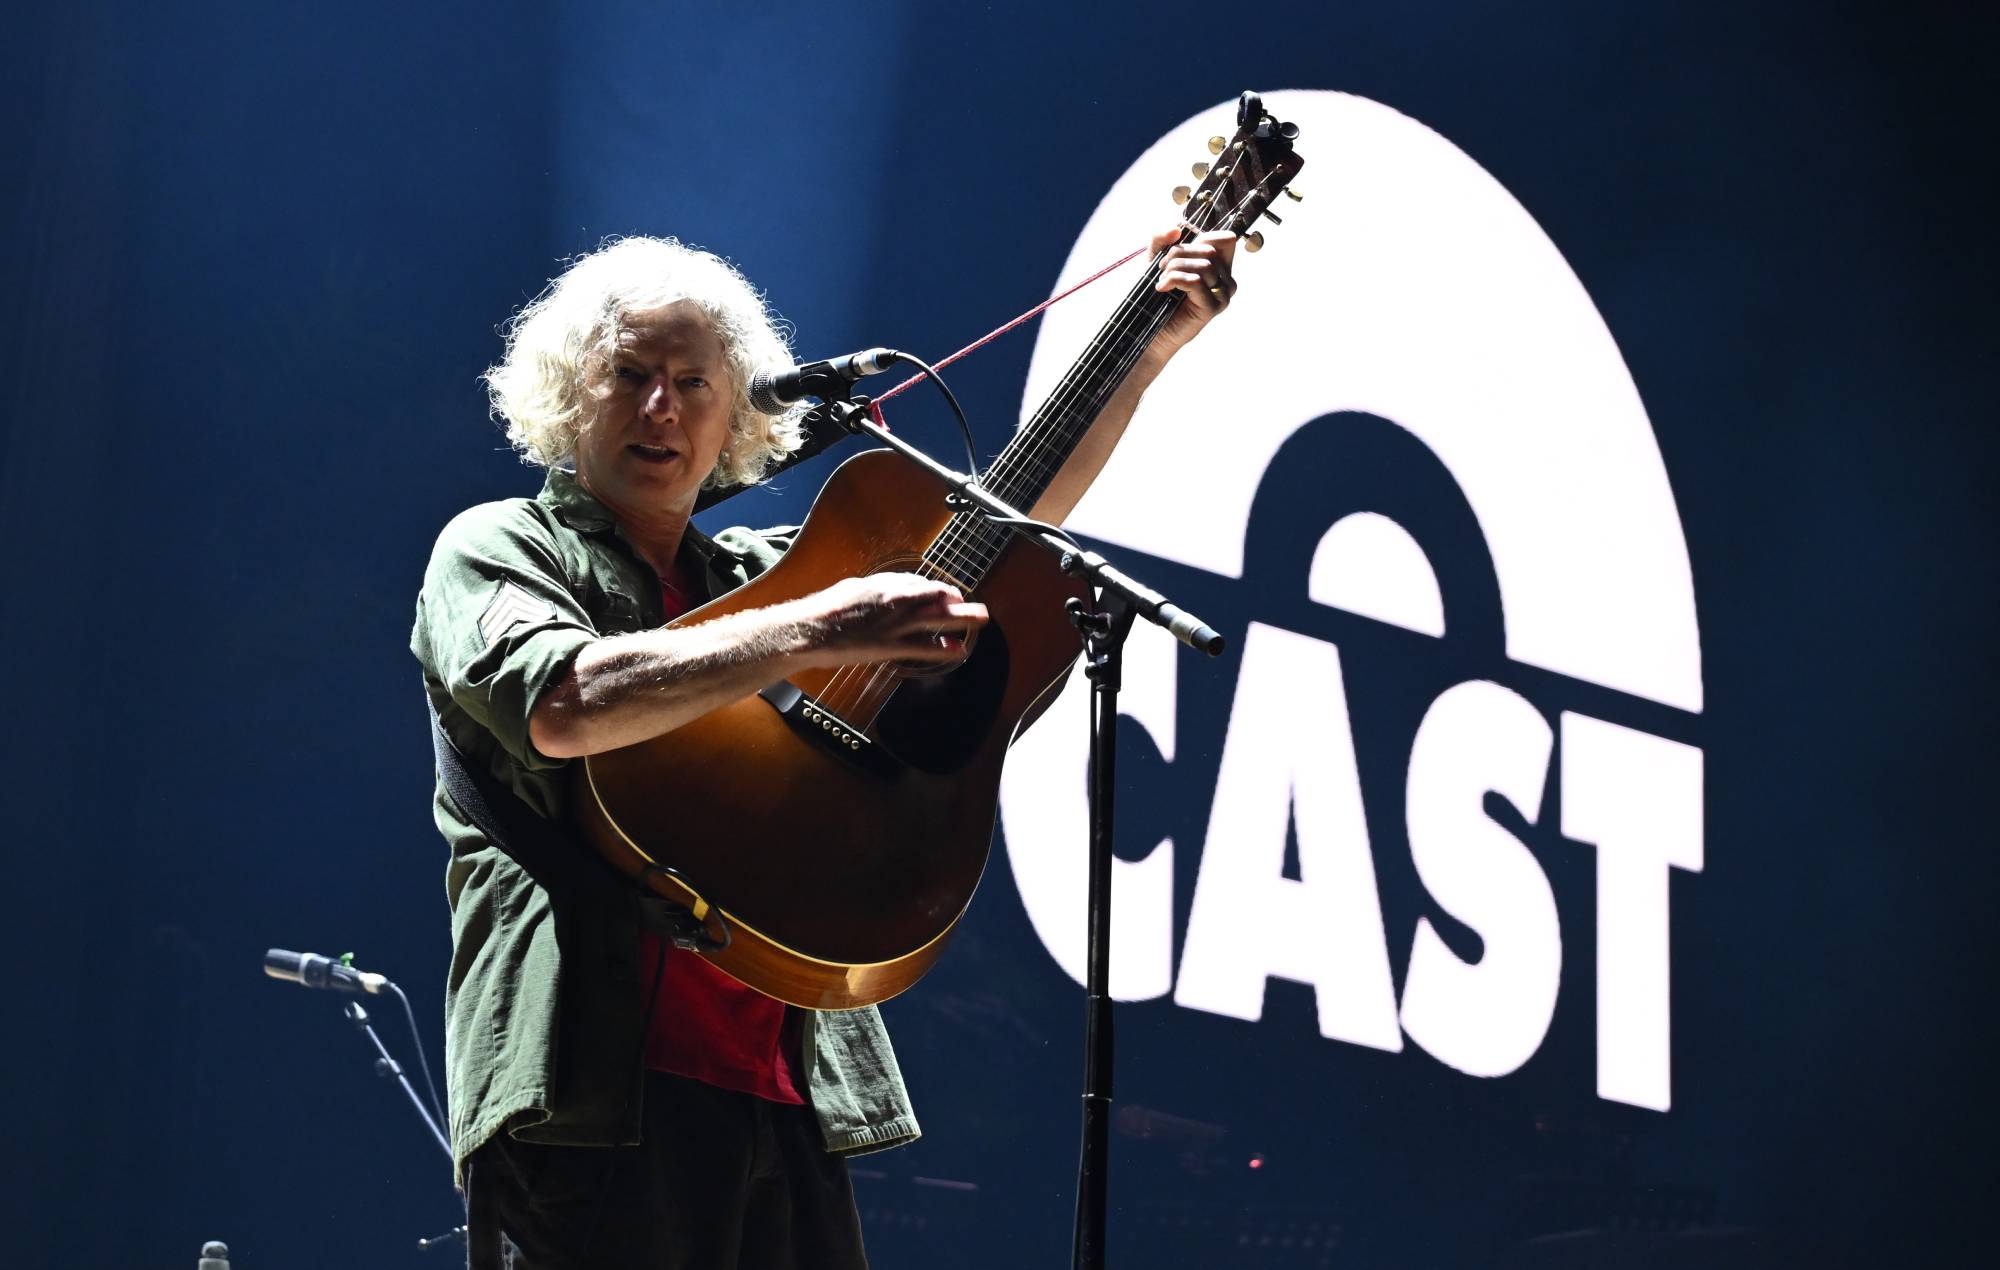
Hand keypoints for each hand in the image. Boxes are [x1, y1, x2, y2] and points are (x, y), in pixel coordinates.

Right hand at [796, 572, 989, 665]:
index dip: (937, 590)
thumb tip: (882, 590)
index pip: (919, 584)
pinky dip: (942, 648)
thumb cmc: (825, 610)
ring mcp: (895, 624)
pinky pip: (922, 647)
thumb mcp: (852, 589)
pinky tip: (957, 650)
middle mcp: (895, 600)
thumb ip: (873, 590)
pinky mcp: (890, 646)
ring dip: (962, 618)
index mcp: (884, 585)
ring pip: (936, 619)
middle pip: (935, 597)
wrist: (810, 630)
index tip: (947, 594)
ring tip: (981, 619)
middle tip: (974, 604)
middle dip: (957, 600)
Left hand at [1142, 226, 1238, 365]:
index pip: (1226, 239)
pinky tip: (1162, 288)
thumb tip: (1177, 228)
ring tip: (1161, 280)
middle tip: (1160, 268)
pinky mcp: (1212, 308)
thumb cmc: (1156, 298)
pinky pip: (1195, 281)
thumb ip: (1162, 240)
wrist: (1151, 333)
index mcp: (1220, 269)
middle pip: (1209, 250)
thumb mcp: (1157, 261)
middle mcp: (1227, 281)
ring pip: (1203, 265)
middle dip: (1178, 254)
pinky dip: (1174, 280)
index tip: (1177, 249)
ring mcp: (1223, 296)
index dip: (1202, 237)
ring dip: (1174, 268)